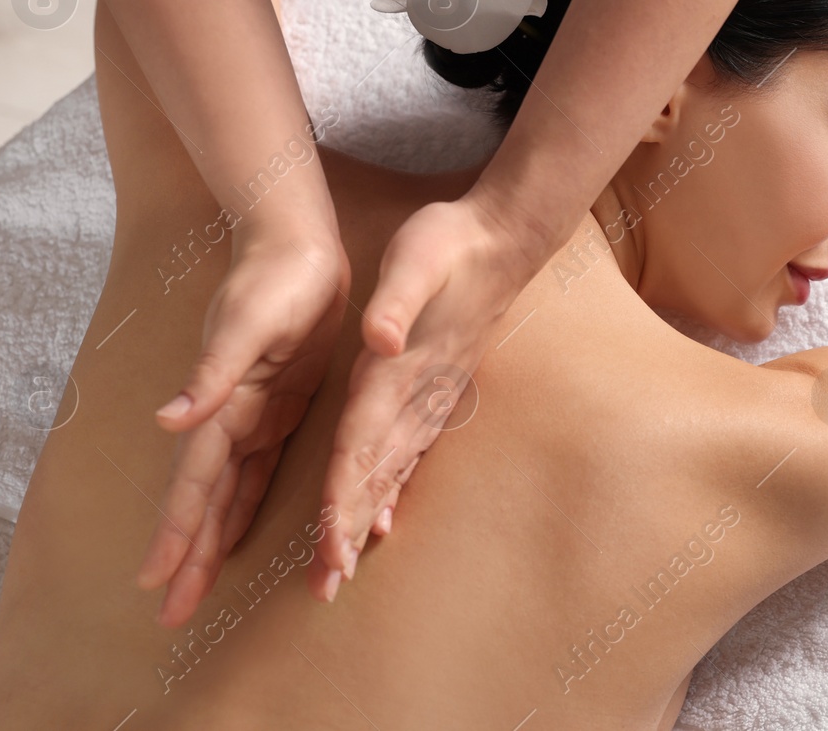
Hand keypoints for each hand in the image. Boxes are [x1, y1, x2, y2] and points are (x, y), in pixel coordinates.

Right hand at [136, 221, 350, 626]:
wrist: (298, 243)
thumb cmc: (275, 279)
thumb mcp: (247, 324)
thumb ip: (211, 375)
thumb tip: (166, 421)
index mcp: (221, 404)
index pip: (194, 482)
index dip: (176, 532)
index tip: (154, 580)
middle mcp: (231, 416)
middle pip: (205, 500)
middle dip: (187, 556)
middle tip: (171, 615)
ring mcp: (255, 413)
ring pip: (229, 493)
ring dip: (210, 540)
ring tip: (192, 589)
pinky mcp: (282, 404)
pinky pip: (261, 470)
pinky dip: (246, 505)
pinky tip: (236, 535)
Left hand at [308, 191, 545, 601]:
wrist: (503, 239)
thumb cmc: (450, 245)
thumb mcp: (417, 259)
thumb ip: (398, 301)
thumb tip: (379, 337)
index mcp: (397, 371)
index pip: (362, 445)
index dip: (343, 498)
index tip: (329, 547)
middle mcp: (412, 394)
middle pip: (372, 475)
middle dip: (347, 532)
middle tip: (324, 588)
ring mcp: (427, 397)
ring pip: (388, 473)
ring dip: (364, 522)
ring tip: (341, 570)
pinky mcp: (432, 391)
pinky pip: (407, 456)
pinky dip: (390, 493)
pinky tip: (383, 521)